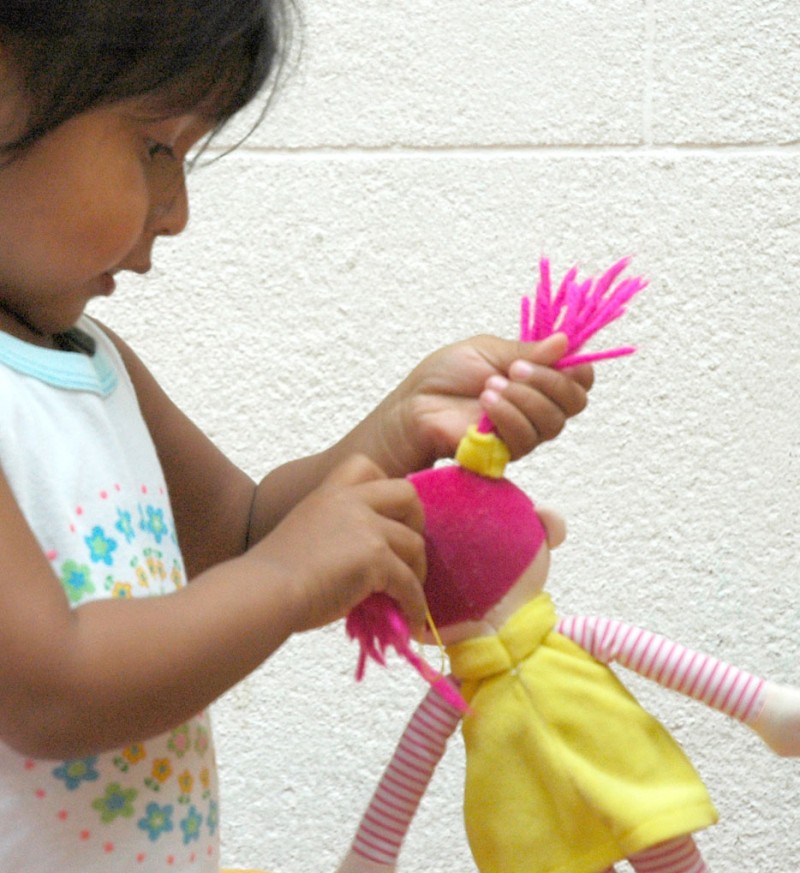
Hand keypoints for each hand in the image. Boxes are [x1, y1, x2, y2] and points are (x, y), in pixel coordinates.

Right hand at [251, 454, 426, 633]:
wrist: (264, 592)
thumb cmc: (274, 577)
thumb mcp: (306, 536)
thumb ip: (339, 538)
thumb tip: (372, 572)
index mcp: (329, 494)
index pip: (367, 466)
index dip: (386, 488)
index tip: (389, 516)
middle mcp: (350, 502)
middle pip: (407, 494)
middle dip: (417, 521)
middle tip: (408, 552)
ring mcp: (365, 527)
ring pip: (415, 543)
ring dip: (418, 571)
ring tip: (410, 595)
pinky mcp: (375, 557)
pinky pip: (409, 582)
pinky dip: (415, 605)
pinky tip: (411, 622)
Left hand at [372, 333, 592, 473]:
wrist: (414, 406)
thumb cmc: (444, 377)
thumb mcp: (486, 350)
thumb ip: (527, 351)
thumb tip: (565, 342)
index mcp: (536, 378)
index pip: (580, 379)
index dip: (576, 369)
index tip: (554, 354)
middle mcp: (537, 407)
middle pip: (574, 401)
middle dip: (549, 382)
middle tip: (515, 370)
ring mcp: (524, 432)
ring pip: (553, 422)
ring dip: (524, 399)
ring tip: (490, 387)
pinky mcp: (508, 453)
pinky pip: (527, 439)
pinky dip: (509, 417)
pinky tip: (486, 404)